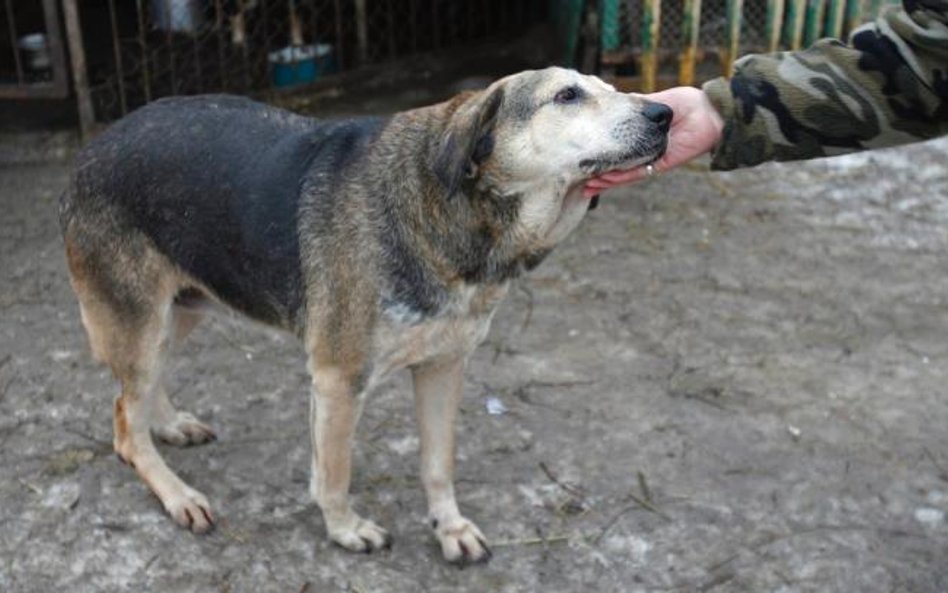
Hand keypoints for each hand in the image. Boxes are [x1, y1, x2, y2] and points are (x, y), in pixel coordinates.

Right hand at [584, 86, 724, 197]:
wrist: (709, 113)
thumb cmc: (686, 103)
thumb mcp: (653, 102)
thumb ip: (634, 107)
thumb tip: (614, 104)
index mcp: (641, 136)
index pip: (616, 147)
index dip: (600, 152)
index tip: (582, 154)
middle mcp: (643, 151)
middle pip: (616, 166)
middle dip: (598, 173)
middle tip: (578, 179)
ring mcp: (651, 160)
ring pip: (623, 174)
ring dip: (605, 180)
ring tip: (587, 184)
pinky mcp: (660, 165)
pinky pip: (637, 173)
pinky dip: (621, 177)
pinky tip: (605, 179)